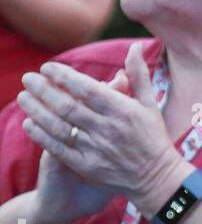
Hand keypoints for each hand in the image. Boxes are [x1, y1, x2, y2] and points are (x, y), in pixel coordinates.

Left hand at [18, 42, 188, 214]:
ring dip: (37, 110)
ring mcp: (96, 148)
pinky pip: (58, 148)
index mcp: (123, 110)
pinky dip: (42, 135)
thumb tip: (134, 46)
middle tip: (27, 78)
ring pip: (59, 126)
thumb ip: (138, 74)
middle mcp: (107, 128)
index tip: (47, 67)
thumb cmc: (153, 136)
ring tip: (23, 97)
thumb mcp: (149, 103)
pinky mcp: (87, 166)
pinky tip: (29, 123)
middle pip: (68, 106)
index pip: (87, 88)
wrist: (156, 177)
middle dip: (44, 90)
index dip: (64, 77)